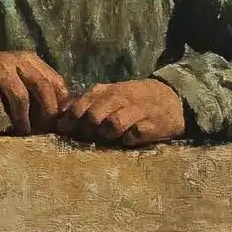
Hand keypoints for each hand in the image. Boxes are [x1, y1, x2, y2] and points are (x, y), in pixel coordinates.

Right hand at [0, 51, 70, 132]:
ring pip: (21, 96)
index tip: (57, 125)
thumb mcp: (17, 86)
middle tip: (41, 131)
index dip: (60, 106)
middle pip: (43, 87)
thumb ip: (38, 94)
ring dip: (23, 119)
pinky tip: (2, 127)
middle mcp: (15, 58)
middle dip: (46, 113)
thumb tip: (63, 117)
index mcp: (29, 60)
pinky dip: (2, 118)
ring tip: (22, 132)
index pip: (57, 82)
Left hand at [52, 76, 186, 147]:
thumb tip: (60, 117)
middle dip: (87, 129)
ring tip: (111, 138)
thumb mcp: (110, 95)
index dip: (70, 120)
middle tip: (90, 137)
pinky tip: (130, 140)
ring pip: (113, 123)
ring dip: (108, 134)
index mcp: (107, 91)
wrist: (172, 98)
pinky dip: (130, 139)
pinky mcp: (153, 124)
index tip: (65, 131)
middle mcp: (121, 98)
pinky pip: (135, 134)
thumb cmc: (134, 100)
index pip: (80, 105)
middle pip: (93, 115)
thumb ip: (87, 103)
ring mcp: (138, 111)